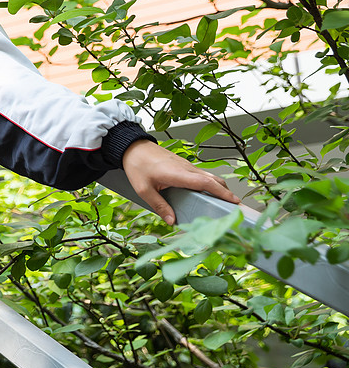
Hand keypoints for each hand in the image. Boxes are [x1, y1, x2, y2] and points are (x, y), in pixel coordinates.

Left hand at [121, 139, 240, 224]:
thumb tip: (172, 221)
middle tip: (235, 207)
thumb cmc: (137, 165)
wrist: (133, 147)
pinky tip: (207, 193)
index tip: (235, 201)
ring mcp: (186, 165)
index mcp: (178, 174)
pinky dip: (209, 183)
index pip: (206, 183)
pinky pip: (200, 175)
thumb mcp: (144, 189)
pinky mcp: (183, 165)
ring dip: (219, 187)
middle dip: (226, 192)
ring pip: (208, 176)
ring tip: (224, 202)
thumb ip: (159, 205)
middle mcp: (186, 168)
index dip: (222, 192)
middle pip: (212, 179)